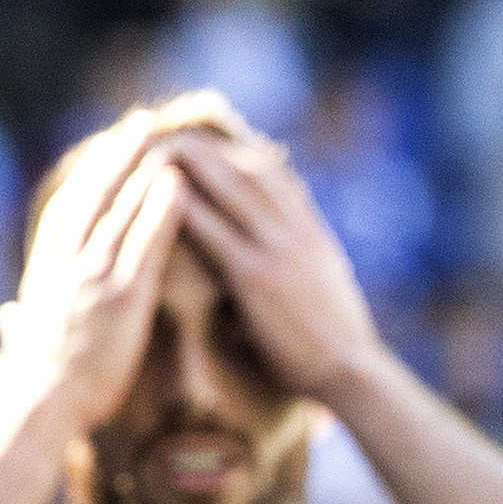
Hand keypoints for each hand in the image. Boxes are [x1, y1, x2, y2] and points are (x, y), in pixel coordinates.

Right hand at [0, 113, 188, 438]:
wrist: (43, 407)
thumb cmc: (35, 389)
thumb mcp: (23, 346)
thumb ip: (20, 325)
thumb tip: (7, 320)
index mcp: (47, 274)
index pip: (68, 212)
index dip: (89, 178)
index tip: (106, 151)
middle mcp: (67, 264)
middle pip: (93, 194)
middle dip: (117, 154)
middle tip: (140, 122)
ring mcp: (93, 275)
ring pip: (118, 207)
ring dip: (141, 166)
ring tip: (163, 134)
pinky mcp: (122, 294)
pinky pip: (145, 243)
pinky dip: (160, 210)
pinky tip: (178, 182)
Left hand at [164, 116, 393, 406]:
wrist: (352, 373)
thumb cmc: (338, 344)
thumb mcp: (327, 287)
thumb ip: (303, 261)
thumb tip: (284, 255)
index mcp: (312, 232)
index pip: (273, 173)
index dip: (235, 150)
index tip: (204, 139)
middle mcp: (297, 229)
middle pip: (247, 166)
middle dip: (205, 144)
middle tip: (166, 129)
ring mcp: (279, 248)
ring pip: (229, 184)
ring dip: (188, 160)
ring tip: (149, 145)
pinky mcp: (256, 275)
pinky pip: (212, 229)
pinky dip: (182, 205)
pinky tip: (153, 193)